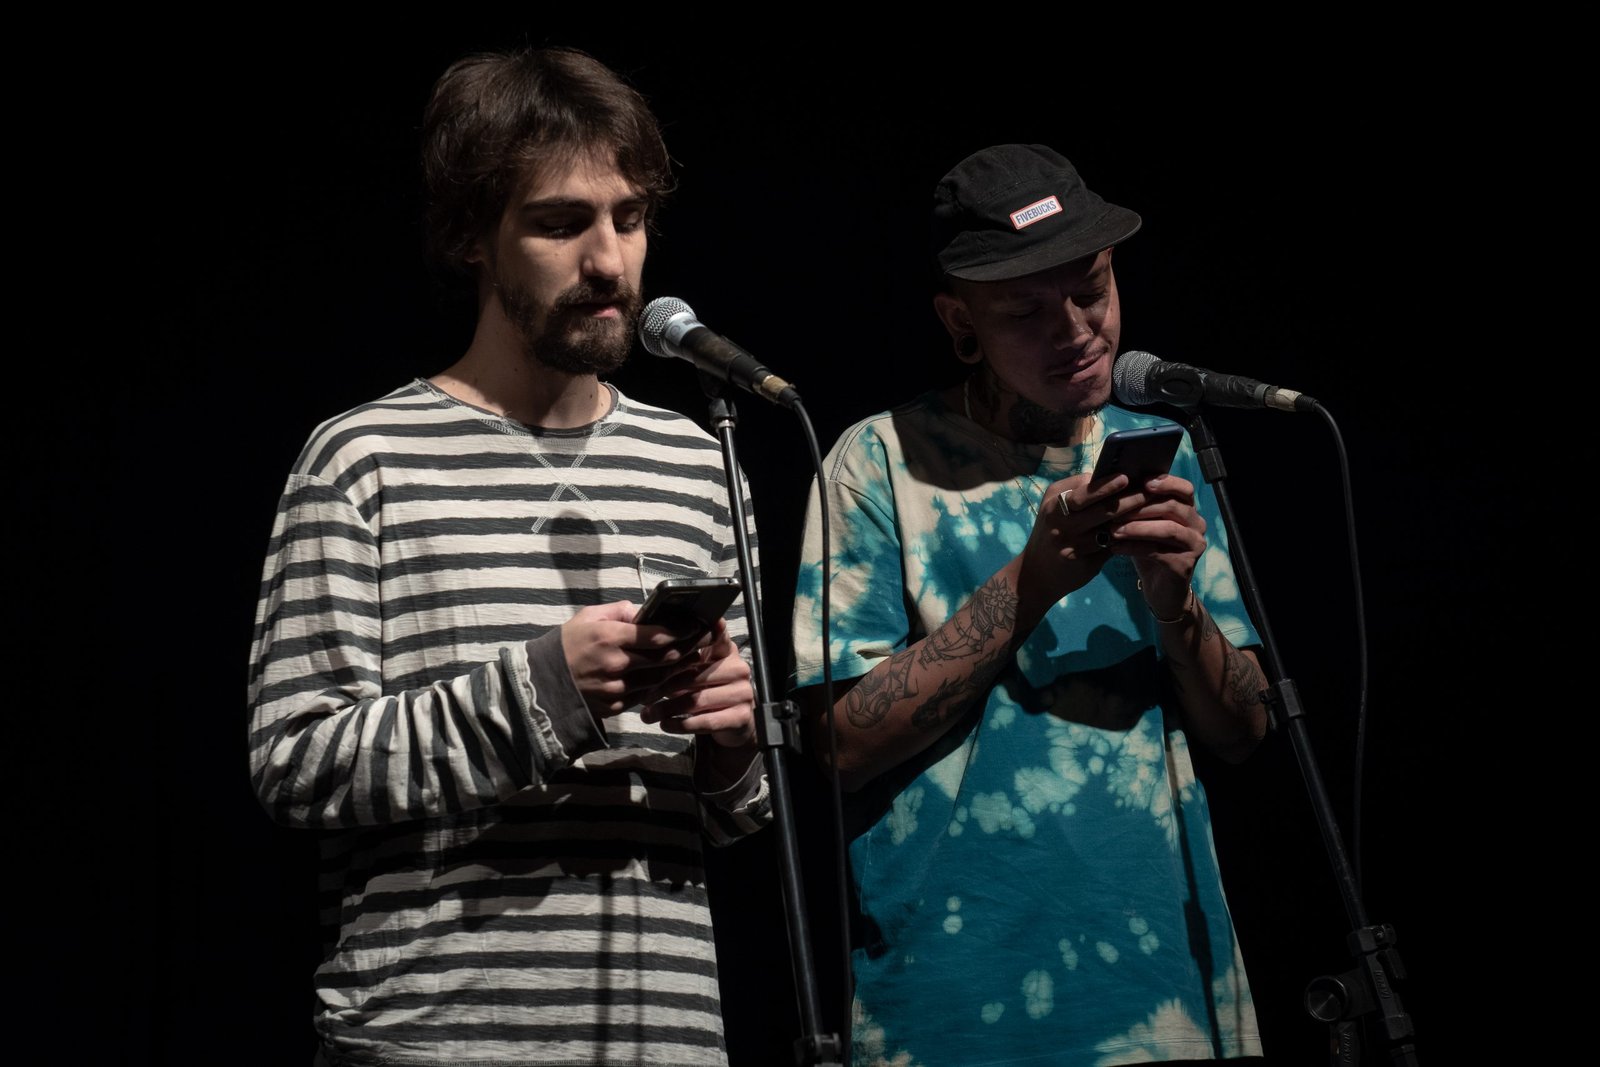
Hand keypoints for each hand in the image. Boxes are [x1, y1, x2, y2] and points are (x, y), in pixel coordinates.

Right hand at [560, 601, 706, 720]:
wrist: (542, 681)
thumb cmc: (568, 644)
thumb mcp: (588, 617)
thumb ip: (619, 611)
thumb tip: (644, 610)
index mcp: (609, 637)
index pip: (655, 635)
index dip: (679, 632)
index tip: (693, 627)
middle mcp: (615, 664)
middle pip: (662, 659)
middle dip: (684, 650)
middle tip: (698, 643)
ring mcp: (615, 688)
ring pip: (658, 679)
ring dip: (674, 670)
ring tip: (687, 660)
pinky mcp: (614, 706)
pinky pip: (644, 696)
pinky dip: (656, 687)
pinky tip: (664, 678)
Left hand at [638, 620, 756, 748]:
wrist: (733, 721)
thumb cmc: (706, 690)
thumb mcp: (694, 671)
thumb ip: (679, 661)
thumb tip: (646, 659)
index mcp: (726, 651)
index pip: (716, 636)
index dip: (698, 636)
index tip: (677, 636)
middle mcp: (738, 668)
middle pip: (694, 675)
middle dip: (664, 687)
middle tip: (644, 697)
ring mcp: (742, 692)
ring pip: (697, 700)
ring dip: (668, 709)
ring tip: (648, 715)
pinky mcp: (741, 716)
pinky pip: (706, 721)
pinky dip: (682, 725)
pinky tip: (666, 725)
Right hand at [1019, 470, 1140, 617]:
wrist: (1035, 574)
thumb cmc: (1054, 534)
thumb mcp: (1058, 510)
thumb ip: (1083, 496)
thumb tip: (1120, 480)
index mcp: (1055, 499)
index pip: (1087, 484)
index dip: (1111, 481)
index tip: (1133, 474)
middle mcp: (1059, 517)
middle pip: (1101, 503)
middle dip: (1128, 496)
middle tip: (1152, 490)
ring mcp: (1069, 539)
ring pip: (1109, 525)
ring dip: (1133, 518)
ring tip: (1154, 510)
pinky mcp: (1079, 559)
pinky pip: (1109, 546)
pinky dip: (1127, 539)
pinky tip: (1144, 534)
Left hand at [1104, 473, 1207, 616]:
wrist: (1160, 589)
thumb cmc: (1149, 550)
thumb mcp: (1144, 525)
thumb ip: (1140, 507)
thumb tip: (1116, 487)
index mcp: (1188, 510)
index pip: (1184, 489)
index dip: (1166, 483)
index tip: (1143, 482)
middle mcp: (1197, 525)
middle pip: (1172, 506)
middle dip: (1140, 506)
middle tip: (1114, 509)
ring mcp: (1194, 545)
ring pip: (1167, 529)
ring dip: (1136, 528)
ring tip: (1112, 530)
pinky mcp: (1185, 565)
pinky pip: (1157, 552)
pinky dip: (1133, 548)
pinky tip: (1115, 548)